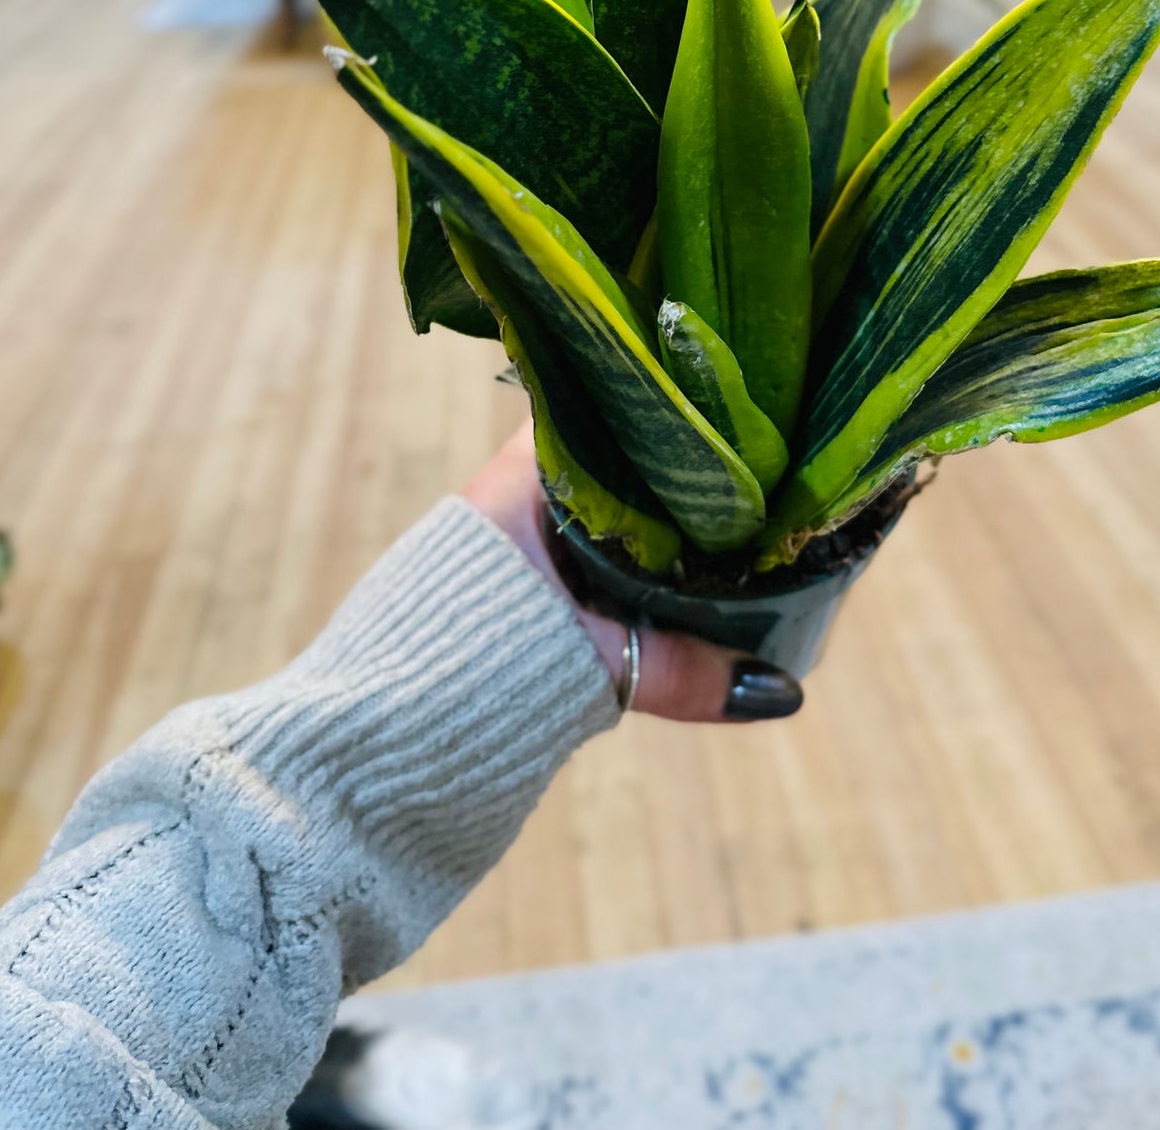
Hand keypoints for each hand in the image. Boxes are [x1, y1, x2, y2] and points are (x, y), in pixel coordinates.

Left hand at [463, 424, 802, 723]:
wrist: (377, 751)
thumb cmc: (465, 676)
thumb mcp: (590, 664)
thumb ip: (684, 670)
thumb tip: (782, 691)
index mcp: (522, 476)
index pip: (608, 407)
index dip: (673, 409)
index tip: (739, 413)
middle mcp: (518, 494)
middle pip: (620, 462)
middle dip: (684, 476)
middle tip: (765, 476)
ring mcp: (518, 542)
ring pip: (610, 514)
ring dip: (665, 527)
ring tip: (747, 526)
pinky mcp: (521, 593)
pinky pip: (596, 559)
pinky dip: (642, 568)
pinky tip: (692, 584)